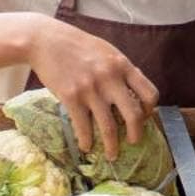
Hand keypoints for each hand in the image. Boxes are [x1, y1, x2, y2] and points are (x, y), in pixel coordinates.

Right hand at [24, 15, 158, 160]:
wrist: (45, 40)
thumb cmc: (76, 45)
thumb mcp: (106, 51)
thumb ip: (120, 70)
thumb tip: (133, 90)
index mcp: (122, 65)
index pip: (149, 93)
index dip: (149, 110)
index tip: (143, 117)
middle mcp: (110, 78)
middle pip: (133, 115)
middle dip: (136, 134)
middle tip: (133, 142)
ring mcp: (90, 89)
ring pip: (109, 127)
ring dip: (112, 146)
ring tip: (111, 155)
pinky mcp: (71, 97)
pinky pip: (83, 127)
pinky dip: (86, 141)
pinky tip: (86, 147)